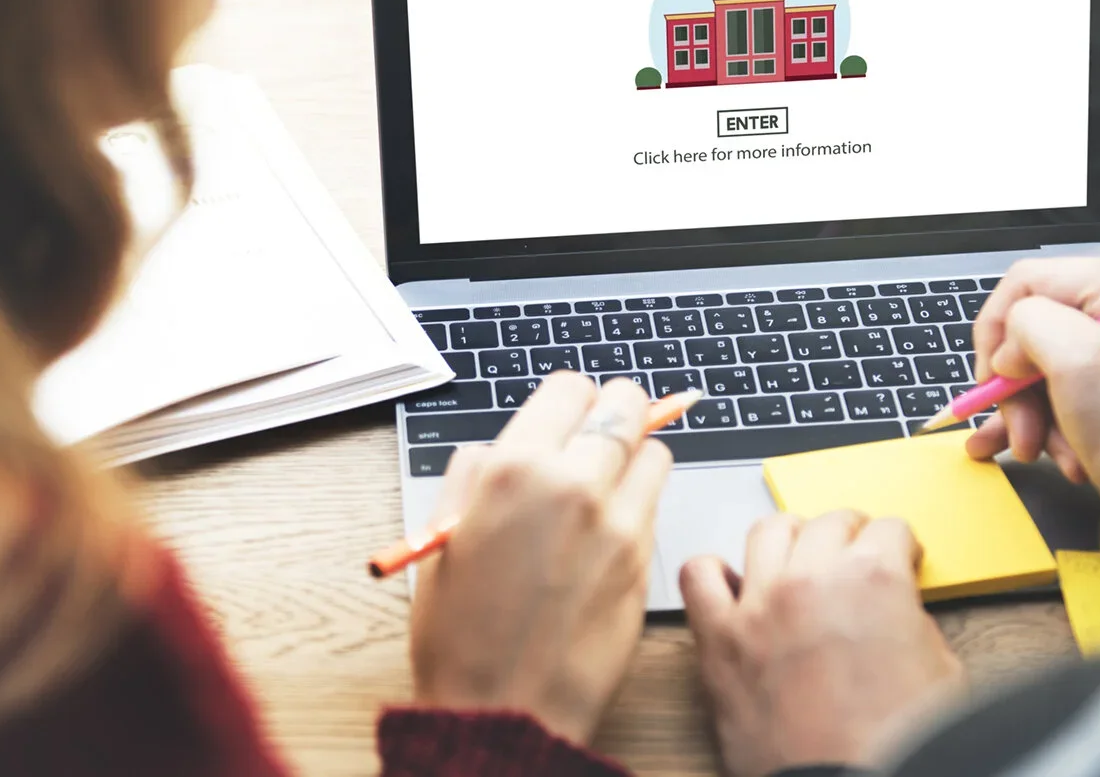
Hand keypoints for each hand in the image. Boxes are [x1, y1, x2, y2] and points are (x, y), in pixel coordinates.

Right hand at [409, 372, 672, 744]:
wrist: (505, 711)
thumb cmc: (461, 636)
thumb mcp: (442, 539)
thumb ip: (472, 477)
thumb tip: (497, 449)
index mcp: (514, 470)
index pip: (570, 388)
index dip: (568, 401)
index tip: (566, 415)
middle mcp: (573, 484)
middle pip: (625, 405)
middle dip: (614, 412)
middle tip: (600, 432)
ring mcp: (618, 521)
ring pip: (654, 449)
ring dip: (635, 455)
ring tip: (608, 482)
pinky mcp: (645, 558)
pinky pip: (657, 502)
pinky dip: (642, 501)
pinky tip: (611, 527)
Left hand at [680, 512, 962, 776]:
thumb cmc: (896, 743)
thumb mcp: (941, 670)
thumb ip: (914, 620)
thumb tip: (897, 607)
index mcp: (874, 579)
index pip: (889, 529)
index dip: (900, 547)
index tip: (897, 558)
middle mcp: (812, 579)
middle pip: (830, 522)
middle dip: (850, 537)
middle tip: (854, 559)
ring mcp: (761, 604)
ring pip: (768, 531)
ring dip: (790, 540)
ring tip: (799, 561)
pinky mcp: (720, 639)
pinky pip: (699, 576)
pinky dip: (714, 574)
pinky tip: (734, 587)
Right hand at [965, 257, 1099, 496]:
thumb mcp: (1077, 359)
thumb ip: (1026, 327)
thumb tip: (1009, 350)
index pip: (1027, 282)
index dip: (997, 329)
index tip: (992, 378)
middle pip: (1031, 331)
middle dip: (1016, 387)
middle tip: (1021, 431)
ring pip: (1040, 369)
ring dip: (1030, 414)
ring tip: (1037, 452)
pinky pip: (1059, 395)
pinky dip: (1043, 424)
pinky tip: (1032, 451)